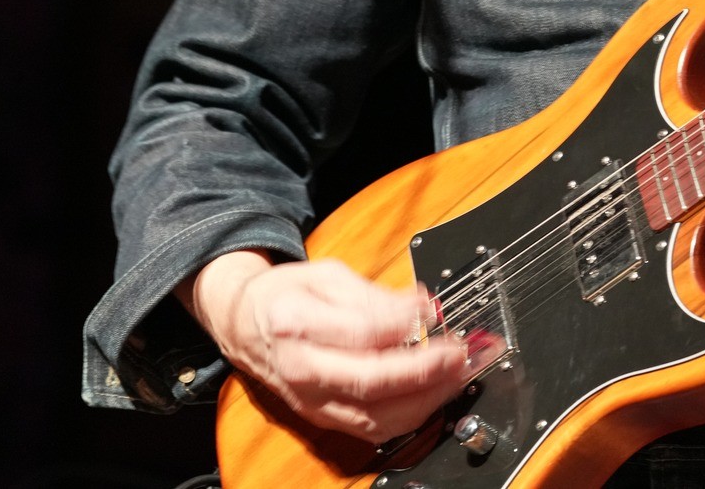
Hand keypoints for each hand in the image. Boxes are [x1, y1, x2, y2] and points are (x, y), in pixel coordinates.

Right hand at [184, 250, 476, 444]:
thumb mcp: (327, 275)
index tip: (437, 313)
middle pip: (371, 382)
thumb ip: (376, 295)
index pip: (362, 333)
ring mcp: (311, 401)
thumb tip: (423, 307)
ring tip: (459, 375)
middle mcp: (302, 370)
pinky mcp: (322, 418)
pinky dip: (410, 415)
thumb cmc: (285, 295)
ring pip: (375, 417)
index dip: (407, 325)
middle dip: (426, 371)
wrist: (243, 324)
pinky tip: (435, 395)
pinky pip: (372, 429)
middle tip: (462, 353)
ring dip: (427, 399)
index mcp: (296, 324)